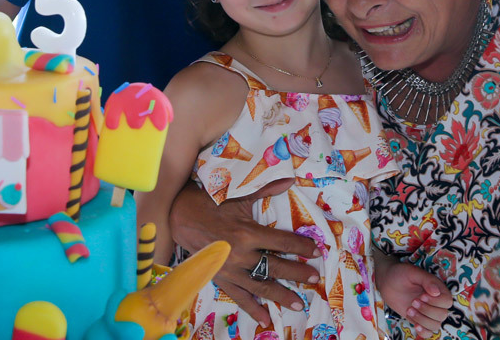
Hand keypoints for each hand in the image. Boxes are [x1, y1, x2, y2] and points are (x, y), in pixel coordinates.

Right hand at [169, 178, 319, 324]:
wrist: (183, 218)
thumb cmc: (213, 204)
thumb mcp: (239, 195)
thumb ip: (266, 188)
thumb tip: (289, 178)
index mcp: (247, 233)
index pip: (281, 242)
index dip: (301, 247)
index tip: (316, 251)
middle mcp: (240, 255)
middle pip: (275, 267)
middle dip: (297, 273)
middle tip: (314, 278)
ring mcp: (231, 270)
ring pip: (261, 286)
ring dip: (281, 295)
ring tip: (299, 304)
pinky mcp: (221, 279)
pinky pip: (239, 297)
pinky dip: (253, 309)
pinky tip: (266, 320)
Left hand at [376, 261, 452, 335]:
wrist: (388, 282)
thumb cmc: (401, 274)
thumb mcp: (413, 272)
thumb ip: (427, 280)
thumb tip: (436, 292)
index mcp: (438, 289)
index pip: (447, 301)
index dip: (436, 301)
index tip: (422, 296)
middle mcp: (435, 302)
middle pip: (442, 315)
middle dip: (427, 310)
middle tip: (413, 301)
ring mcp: (428, 312)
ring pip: (435, 325)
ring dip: (423, 320)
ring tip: (409, 310)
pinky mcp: (420, 320)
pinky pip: (428, 333)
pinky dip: (424, 332)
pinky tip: (415, 325)